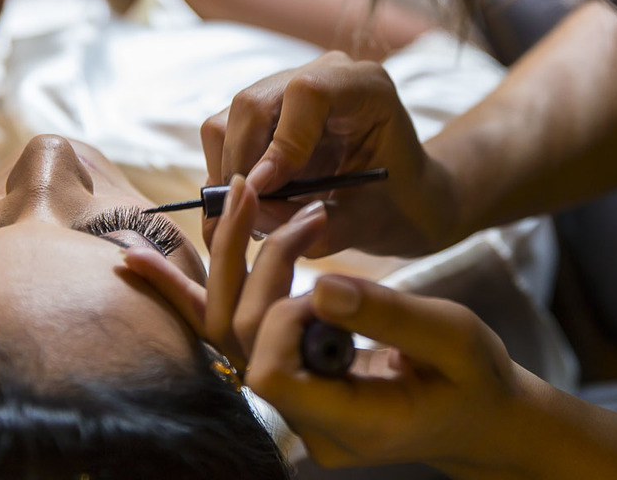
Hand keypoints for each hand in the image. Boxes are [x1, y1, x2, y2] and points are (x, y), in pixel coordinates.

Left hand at [125, 178, 524, 474]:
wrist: (477, 412)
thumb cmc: (475, 377)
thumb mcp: (453, 340)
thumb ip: (388, 314)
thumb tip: (319, 282)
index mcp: (347, 422)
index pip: (270, 372)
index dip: (282, 313)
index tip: (328, 274)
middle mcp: (304, 418)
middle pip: (237, 340)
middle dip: (256, 262)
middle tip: (291, 205)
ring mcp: (291, 397)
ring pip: (222, 328)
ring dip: (226, 257)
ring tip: (238, 194)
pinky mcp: (285, 368)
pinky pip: (221, 330)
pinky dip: (182, 291)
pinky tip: (138, 259)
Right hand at [201, 52, 458, 256]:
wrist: (404, 197)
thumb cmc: (399, 205)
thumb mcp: (371, 224)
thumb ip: (322, 225)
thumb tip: (258, 213)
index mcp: (366, 88)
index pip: (307, 93)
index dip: (281, 143)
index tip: (267, 192)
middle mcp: (323, 74)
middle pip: (253, 103)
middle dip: (242, 165)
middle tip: (249, 216)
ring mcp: (289, 87)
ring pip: (229, 119)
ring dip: (229, 172)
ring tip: (253, 215)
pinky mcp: (267, 110)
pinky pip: (225, 135)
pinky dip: (227, 175)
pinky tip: (251, 205)